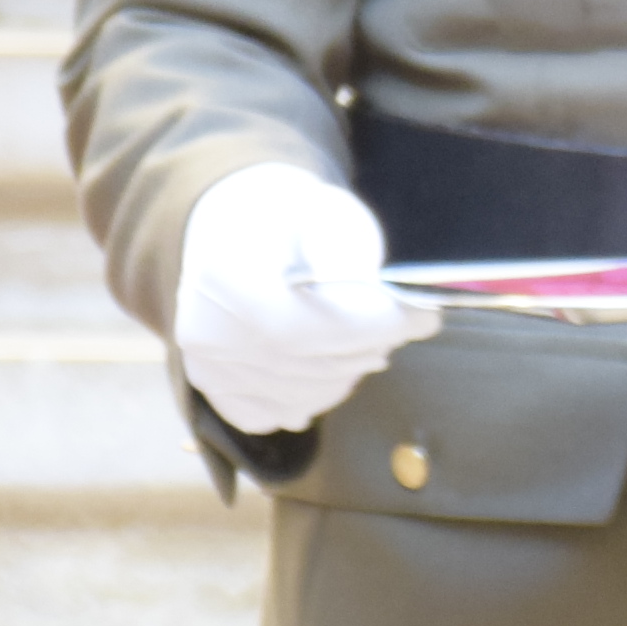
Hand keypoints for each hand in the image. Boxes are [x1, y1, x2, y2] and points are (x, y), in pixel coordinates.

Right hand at [172, 164, 445, 437]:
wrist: (233, 232)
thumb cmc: (288, 220)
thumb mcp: (325, 211)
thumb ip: (350, 253)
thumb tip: (388, 302)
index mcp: (224, 273)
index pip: (299, 326)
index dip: (368, 329)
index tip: (424, 318)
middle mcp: (203, 327)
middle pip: (306, 364)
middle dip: (370, 347)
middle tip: (402, 323)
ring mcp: (205, 365)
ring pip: (300, 395)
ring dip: (350, 372)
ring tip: (366, 338)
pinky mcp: (213, 389)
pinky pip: (276, 414)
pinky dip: (314, 396)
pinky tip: (330, 367)